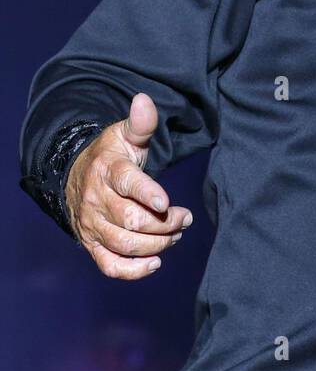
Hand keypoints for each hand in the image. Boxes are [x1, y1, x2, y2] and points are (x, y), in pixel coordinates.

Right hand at [64, 92, 192, 278]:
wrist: (76, 177)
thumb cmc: (112, 156)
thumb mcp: (126, 136)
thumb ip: (141, 123)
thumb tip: (144, 100)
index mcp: (108, 170)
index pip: (126, 183)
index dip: (147, 194)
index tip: (166, 202)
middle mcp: (97, 200)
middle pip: (130, 221)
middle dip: (164, 224)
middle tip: (184, 218)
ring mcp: (92, 225)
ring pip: (124, 244)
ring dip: (156, 244)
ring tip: (175, 234)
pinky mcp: (92, 244)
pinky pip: (109, 265)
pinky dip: (133, 270)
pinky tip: (155, 262)